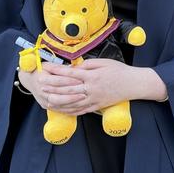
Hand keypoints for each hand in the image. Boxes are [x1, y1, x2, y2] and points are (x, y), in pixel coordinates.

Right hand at [17, 64, 85, 112]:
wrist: (29, 79)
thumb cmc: (40, 70)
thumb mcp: (48, 65)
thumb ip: (60, 68)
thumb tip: (73, 68)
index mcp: (41, 79)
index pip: (56, 81)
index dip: (69, 81)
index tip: (80, 80)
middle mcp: (41, 92)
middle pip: (57, 97)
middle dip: (72, 97)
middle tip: (84, 94)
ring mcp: (44, 101)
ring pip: (59, 106)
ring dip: (72, 104)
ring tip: (83, 101)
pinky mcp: (46, 106)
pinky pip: (59, 110)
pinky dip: (70, 110)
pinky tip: (79, 108)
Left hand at [44, 59, 166, 115]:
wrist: (133, 84)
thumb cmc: (119, 71)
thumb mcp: (104, 62)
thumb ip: (88, 64)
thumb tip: (75, 67)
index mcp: (92, 75)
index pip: (69, 73)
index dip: (56, 70)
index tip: (46, 67)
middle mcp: (91, 88)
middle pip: (67, 88)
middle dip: (52, 86)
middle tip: (40, 83)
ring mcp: (93, 99)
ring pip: (71, 102)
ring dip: (57, 100)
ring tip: (45, 98)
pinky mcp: (96, 106)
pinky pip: (80, 110)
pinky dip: (68, 110)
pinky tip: (60, 109)